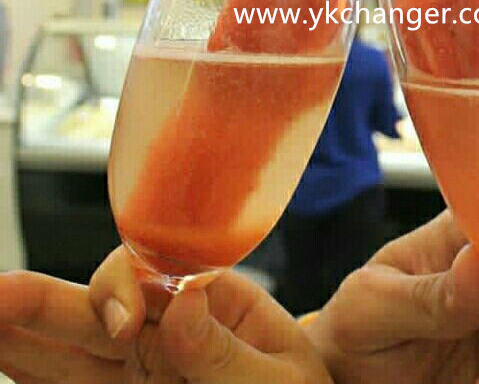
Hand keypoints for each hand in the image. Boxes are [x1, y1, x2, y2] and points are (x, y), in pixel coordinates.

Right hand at [0, 248, 331, 382]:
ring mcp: (142, 371)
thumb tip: (186, 297)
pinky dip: (37, 375)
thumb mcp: (283, 378)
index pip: (158, 273)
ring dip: (25, 335)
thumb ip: (228, 347)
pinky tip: (9, 362)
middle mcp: (169, 332)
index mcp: (214, 304)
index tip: (122, 323)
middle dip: (44, 301)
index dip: (127, 285)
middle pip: (100, 306)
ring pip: (74, 347)